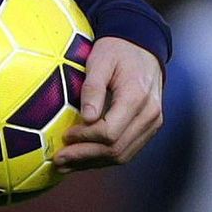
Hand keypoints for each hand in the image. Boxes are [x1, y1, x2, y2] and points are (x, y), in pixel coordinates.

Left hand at [53, 36, 162, 171]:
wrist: (142, 46)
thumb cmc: (117, 50)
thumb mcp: (100, 60)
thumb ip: (93, 88)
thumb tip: (86, 118)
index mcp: (137, 97)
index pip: (110, 132)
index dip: (85, 138)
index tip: (65, 135)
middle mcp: (149, 115)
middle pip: (117, 149)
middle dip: (85, 157)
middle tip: (59, 161)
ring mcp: (152, 123)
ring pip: (123, 155)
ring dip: (94, 162)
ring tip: (67, 165)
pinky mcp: (149, 127)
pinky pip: (128, 149)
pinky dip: (105, 157)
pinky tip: (85, 158)